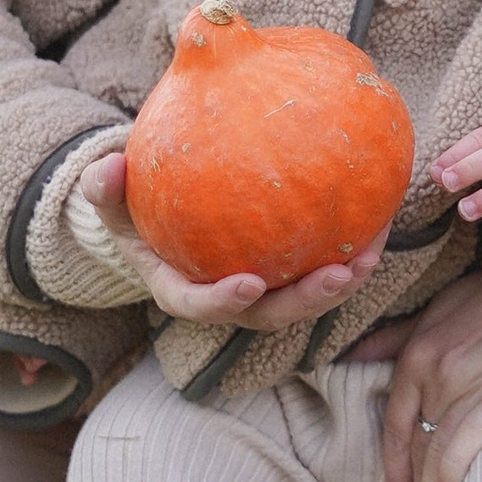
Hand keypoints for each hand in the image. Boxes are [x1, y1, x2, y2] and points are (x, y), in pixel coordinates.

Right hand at [78, 150, 390, 334]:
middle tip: (334, 276)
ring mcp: (258, 289)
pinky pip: (318, 265)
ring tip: (368, 256)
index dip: (223, 303)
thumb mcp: (109, 192)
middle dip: (304, 302)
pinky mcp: (284, 271)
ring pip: (301, 298)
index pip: (197, 305)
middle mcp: (223, 295)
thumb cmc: (132, 200)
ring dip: (339, 285)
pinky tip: (376, 222)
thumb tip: (106, 167)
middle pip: (266, 314)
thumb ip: (104, 185)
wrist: (157, 207)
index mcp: (177, 286)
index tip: (249, 284)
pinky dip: (348, 251)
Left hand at [361, 260, 481, 481]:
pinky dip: (452, 477)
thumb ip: (398, 337)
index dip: (393, 475)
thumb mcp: (442, 308)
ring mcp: (468, 383)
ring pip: (438, 454)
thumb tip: (355, 356)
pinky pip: (467, 444)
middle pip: (417, 449)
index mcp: (417, 354)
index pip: (396, 429)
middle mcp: (435, 372)